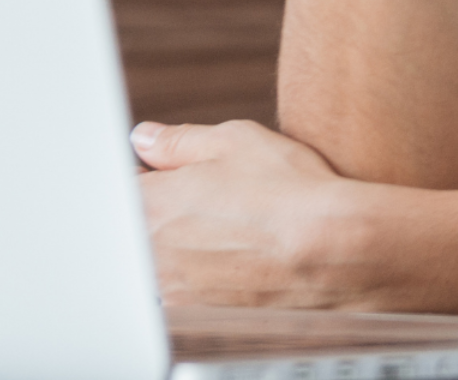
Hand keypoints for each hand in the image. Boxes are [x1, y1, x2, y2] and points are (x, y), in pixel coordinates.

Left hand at [132, 119, 377, 307]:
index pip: (122, 189)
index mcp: (150, 203)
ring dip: (185, 250)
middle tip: (215, 203)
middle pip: (138, 230)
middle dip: (166, 214)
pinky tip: (245, 262)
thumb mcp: (235, 141)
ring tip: (235, 234)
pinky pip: (187, 294)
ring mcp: (172, 290)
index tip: (173, 176)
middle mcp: (150, 252)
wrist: (335, 251)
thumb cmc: (289, 192)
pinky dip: (208, 278)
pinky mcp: (198, 317)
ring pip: (162, 265)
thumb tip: (146, 139)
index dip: (149, 179)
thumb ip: (179, 141)